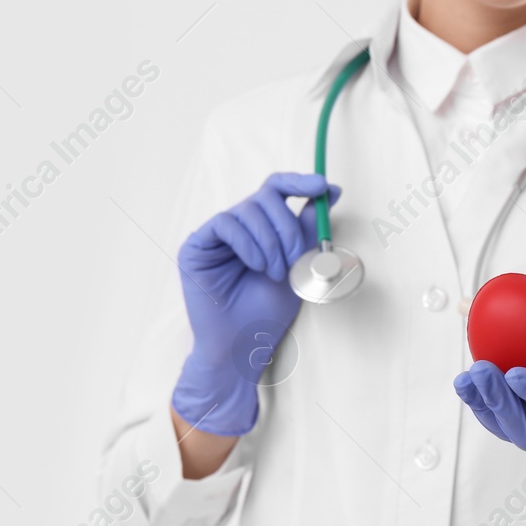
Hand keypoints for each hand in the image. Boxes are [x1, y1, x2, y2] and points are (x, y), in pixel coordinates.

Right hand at [171, 172, 339, 435]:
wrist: (245, 344)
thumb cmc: (268, 310)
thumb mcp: (298, 263)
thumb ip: (308, 228)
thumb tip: (329, 191)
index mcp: (261, 227)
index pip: (276, 189)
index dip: (299, 181)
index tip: (321, 186)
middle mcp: (237, 226)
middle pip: (265, 197)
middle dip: (287, 226)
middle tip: (294, 258)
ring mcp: (215, 235)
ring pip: (247, 209)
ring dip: (270, 241)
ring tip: (275, 272)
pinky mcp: (196, 246)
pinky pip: (224, 224)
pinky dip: (247, 243)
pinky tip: (255, 265)